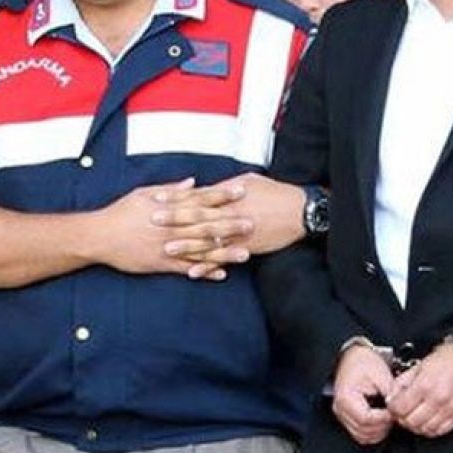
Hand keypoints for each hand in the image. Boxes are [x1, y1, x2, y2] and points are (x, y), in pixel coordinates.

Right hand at [88, 179, 252, 280]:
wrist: (99, 236)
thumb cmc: (122, 212)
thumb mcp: (144, 193)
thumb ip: (171, 189)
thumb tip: (193, 182)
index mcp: (169, 207)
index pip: (201, 198)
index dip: (222, 195)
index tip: (242, 191)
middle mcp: (171, 227)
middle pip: (206, 224)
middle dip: (230, 224)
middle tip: (253, 223)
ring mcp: (167, 246)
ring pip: (200, 249)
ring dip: (224, 251)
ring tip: (246, 253)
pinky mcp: (161, 263)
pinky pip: (187, 268)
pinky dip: (204, 271)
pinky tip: (222, 274)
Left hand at [153, 173, 308, 278]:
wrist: (300, 211)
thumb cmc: (275, 192)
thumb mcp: (249, 180)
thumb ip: (224, 186)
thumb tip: (206, 187)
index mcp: (229, 196)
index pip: (197, 196)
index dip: (176, 197)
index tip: (157, 198)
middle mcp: (231, 214)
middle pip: (198, 216)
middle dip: (174, 219)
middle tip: (152, 221)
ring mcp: (238, 233)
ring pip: (208, 240)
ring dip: (186, 246)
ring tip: (167, 249)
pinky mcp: (246, 247)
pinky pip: (223, 259)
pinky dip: (208, 266)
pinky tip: (193, 272)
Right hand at [332, 344, 394, 445]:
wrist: (352, 356)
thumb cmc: (363, 362)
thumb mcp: (380, 373)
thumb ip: (390, 391)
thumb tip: (399, 406)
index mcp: (346, 398)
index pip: (366, 419)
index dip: (383, 418)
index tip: (393, 412)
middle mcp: (341, 409)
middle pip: (364, 431)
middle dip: (382, 426)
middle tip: (393, 414)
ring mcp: (343, 415)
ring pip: (362, 436)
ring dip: (378, 431)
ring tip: (387, 416)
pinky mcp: (347, 417)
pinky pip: (360, 433)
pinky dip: (372, 430)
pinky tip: (381, 419)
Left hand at [387, 339, 452, 437]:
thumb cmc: (450, 357)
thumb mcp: (422, 363)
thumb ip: (405, 380)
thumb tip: (392, 394)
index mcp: (425, 384)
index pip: (400, 407)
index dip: (392, 408)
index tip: (394, 404)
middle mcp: (437, 399)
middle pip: (410, 421)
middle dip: (402, 418)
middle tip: (402, 411)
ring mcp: (449, 409)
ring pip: (424, 429)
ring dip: (415, 425)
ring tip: (415, 415)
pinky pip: (439, 431)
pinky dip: (430, 429)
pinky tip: (428, 420)